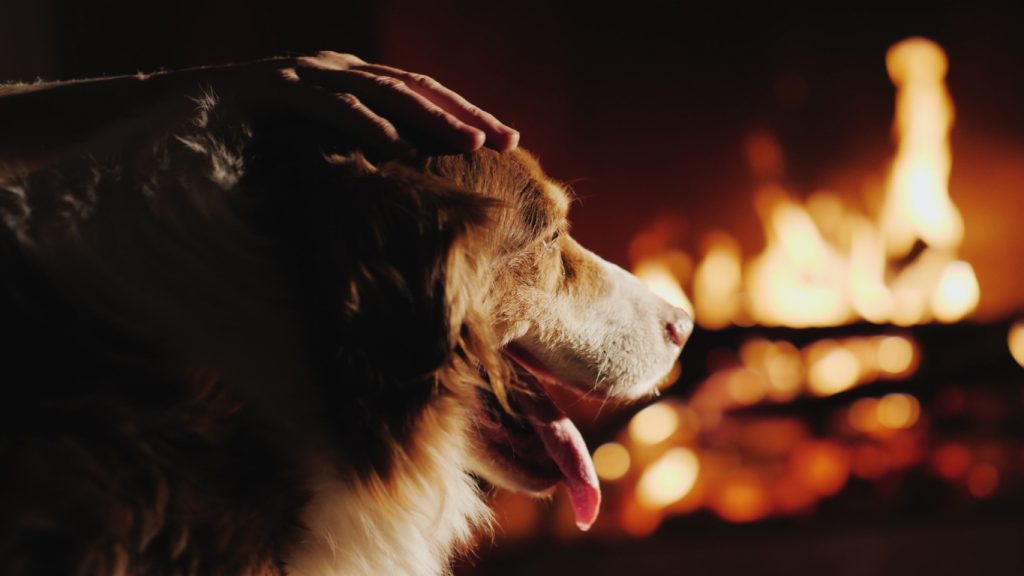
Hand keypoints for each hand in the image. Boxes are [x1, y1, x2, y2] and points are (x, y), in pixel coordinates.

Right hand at [232, 51, 518, 157]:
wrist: (168, 113)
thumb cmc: (245, 137)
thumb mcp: (312, 142)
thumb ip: (354, 149)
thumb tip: (404, 181)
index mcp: (350, 78)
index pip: (421, 93)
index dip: (465, 113)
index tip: (507, 141)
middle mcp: (335, 68)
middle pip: (415, 87)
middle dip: (464, 114)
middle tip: (507, 141)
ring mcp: (306, 74)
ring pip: (383, 92)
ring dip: (430, 118)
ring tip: (469, 144)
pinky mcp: (276, 89)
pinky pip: (330, 107)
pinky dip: (367, 126)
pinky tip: (398, 149)